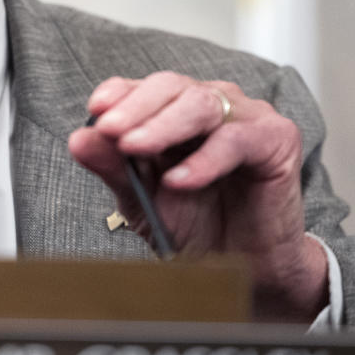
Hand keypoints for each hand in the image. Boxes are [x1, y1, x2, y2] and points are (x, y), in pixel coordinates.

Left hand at [66, 71, 327, 321]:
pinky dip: (204, 160)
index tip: (94, 110)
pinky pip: (236, 140)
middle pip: (171, 87)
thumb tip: (78, 139)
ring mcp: (245, 117)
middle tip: (109, 130)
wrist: (245, 267)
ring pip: (201, 104)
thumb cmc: (197, 225)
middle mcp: (211, 104)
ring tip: (134, 147)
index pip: (144, 88)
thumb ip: (114, 167)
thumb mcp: (142, 199)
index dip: (119, 93)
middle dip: (135, 108)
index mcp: (176, 111)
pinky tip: (178, 180)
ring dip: (163, 125)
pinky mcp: (276, 138)